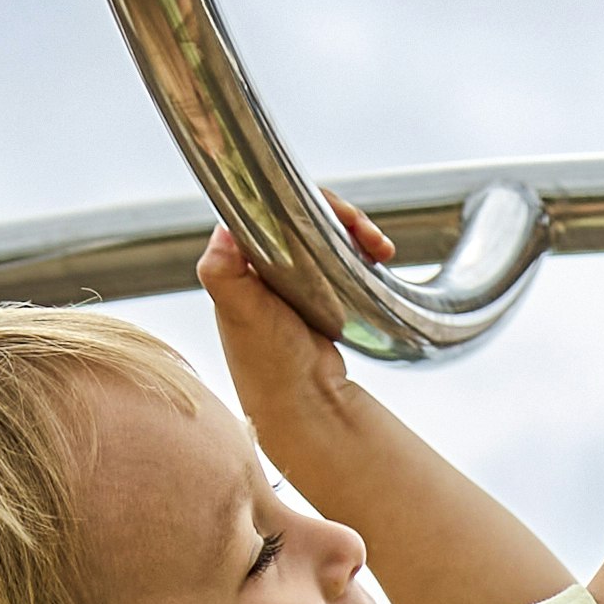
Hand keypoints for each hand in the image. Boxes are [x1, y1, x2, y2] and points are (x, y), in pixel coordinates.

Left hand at [196, 201, 414, 425]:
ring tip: (380, 248)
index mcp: (239, 258)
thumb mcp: (240, 312)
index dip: (302, 201)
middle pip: (304, 214)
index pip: (270, 206)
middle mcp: (264, 262)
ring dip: (357, 232)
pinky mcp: (321, 290)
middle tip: (366, 232)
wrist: (304, 402)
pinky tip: (378, 259)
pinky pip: (342, 256)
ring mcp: (294, 276)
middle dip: (340, 216)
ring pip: (327, 232)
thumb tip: (223, 228)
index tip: (332, 212)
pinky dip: (361, 252)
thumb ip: (222, 271)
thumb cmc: (267, 362)